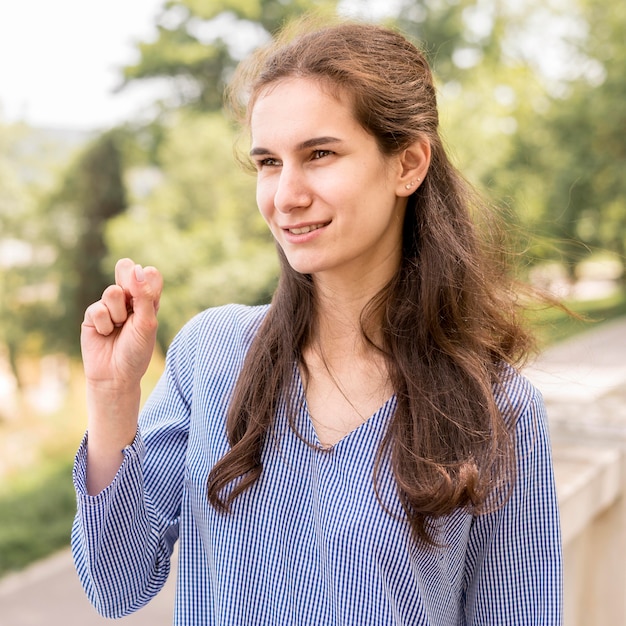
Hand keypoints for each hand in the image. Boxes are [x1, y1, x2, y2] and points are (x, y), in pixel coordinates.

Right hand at [81, 258, 162, 392]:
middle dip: (128, 280)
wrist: (115, 375)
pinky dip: (104, 325)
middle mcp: (130, 300)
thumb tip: (138, 268)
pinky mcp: (92, 315)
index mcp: (148, 300)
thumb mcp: (147, 324)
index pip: (150, 276)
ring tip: (119, 328)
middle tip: (130, 299)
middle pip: (127, 271)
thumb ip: (144, 296)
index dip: (148, 278)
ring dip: (118, 313)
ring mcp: (110, 306)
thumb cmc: (136, 351)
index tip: (148, 293)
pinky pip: (97, 309)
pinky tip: (105, 334)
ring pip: (112, 292)